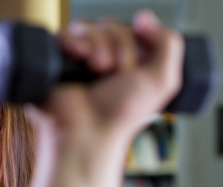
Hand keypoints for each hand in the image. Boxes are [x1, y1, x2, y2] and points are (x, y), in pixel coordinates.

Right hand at [31, 10, 183, 152]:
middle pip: (109, 25)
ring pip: (87, 27)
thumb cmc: (120, 116)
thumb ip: (168, 44)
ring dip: (98, 45)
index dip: (135, 41)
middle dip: (118, 45)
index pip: (129, 28)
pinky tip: (79, 55)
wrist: (88, 132)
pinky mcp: (54, 62)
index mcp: (123, 63)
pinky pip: (63, 35)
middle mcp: (99, 59)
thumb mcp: (162, 81)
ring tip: (96, 69)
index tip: (133, 68)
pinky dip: (72, 41)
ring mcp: (75, 60)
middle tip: (114, 72)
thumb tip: (144, 18)